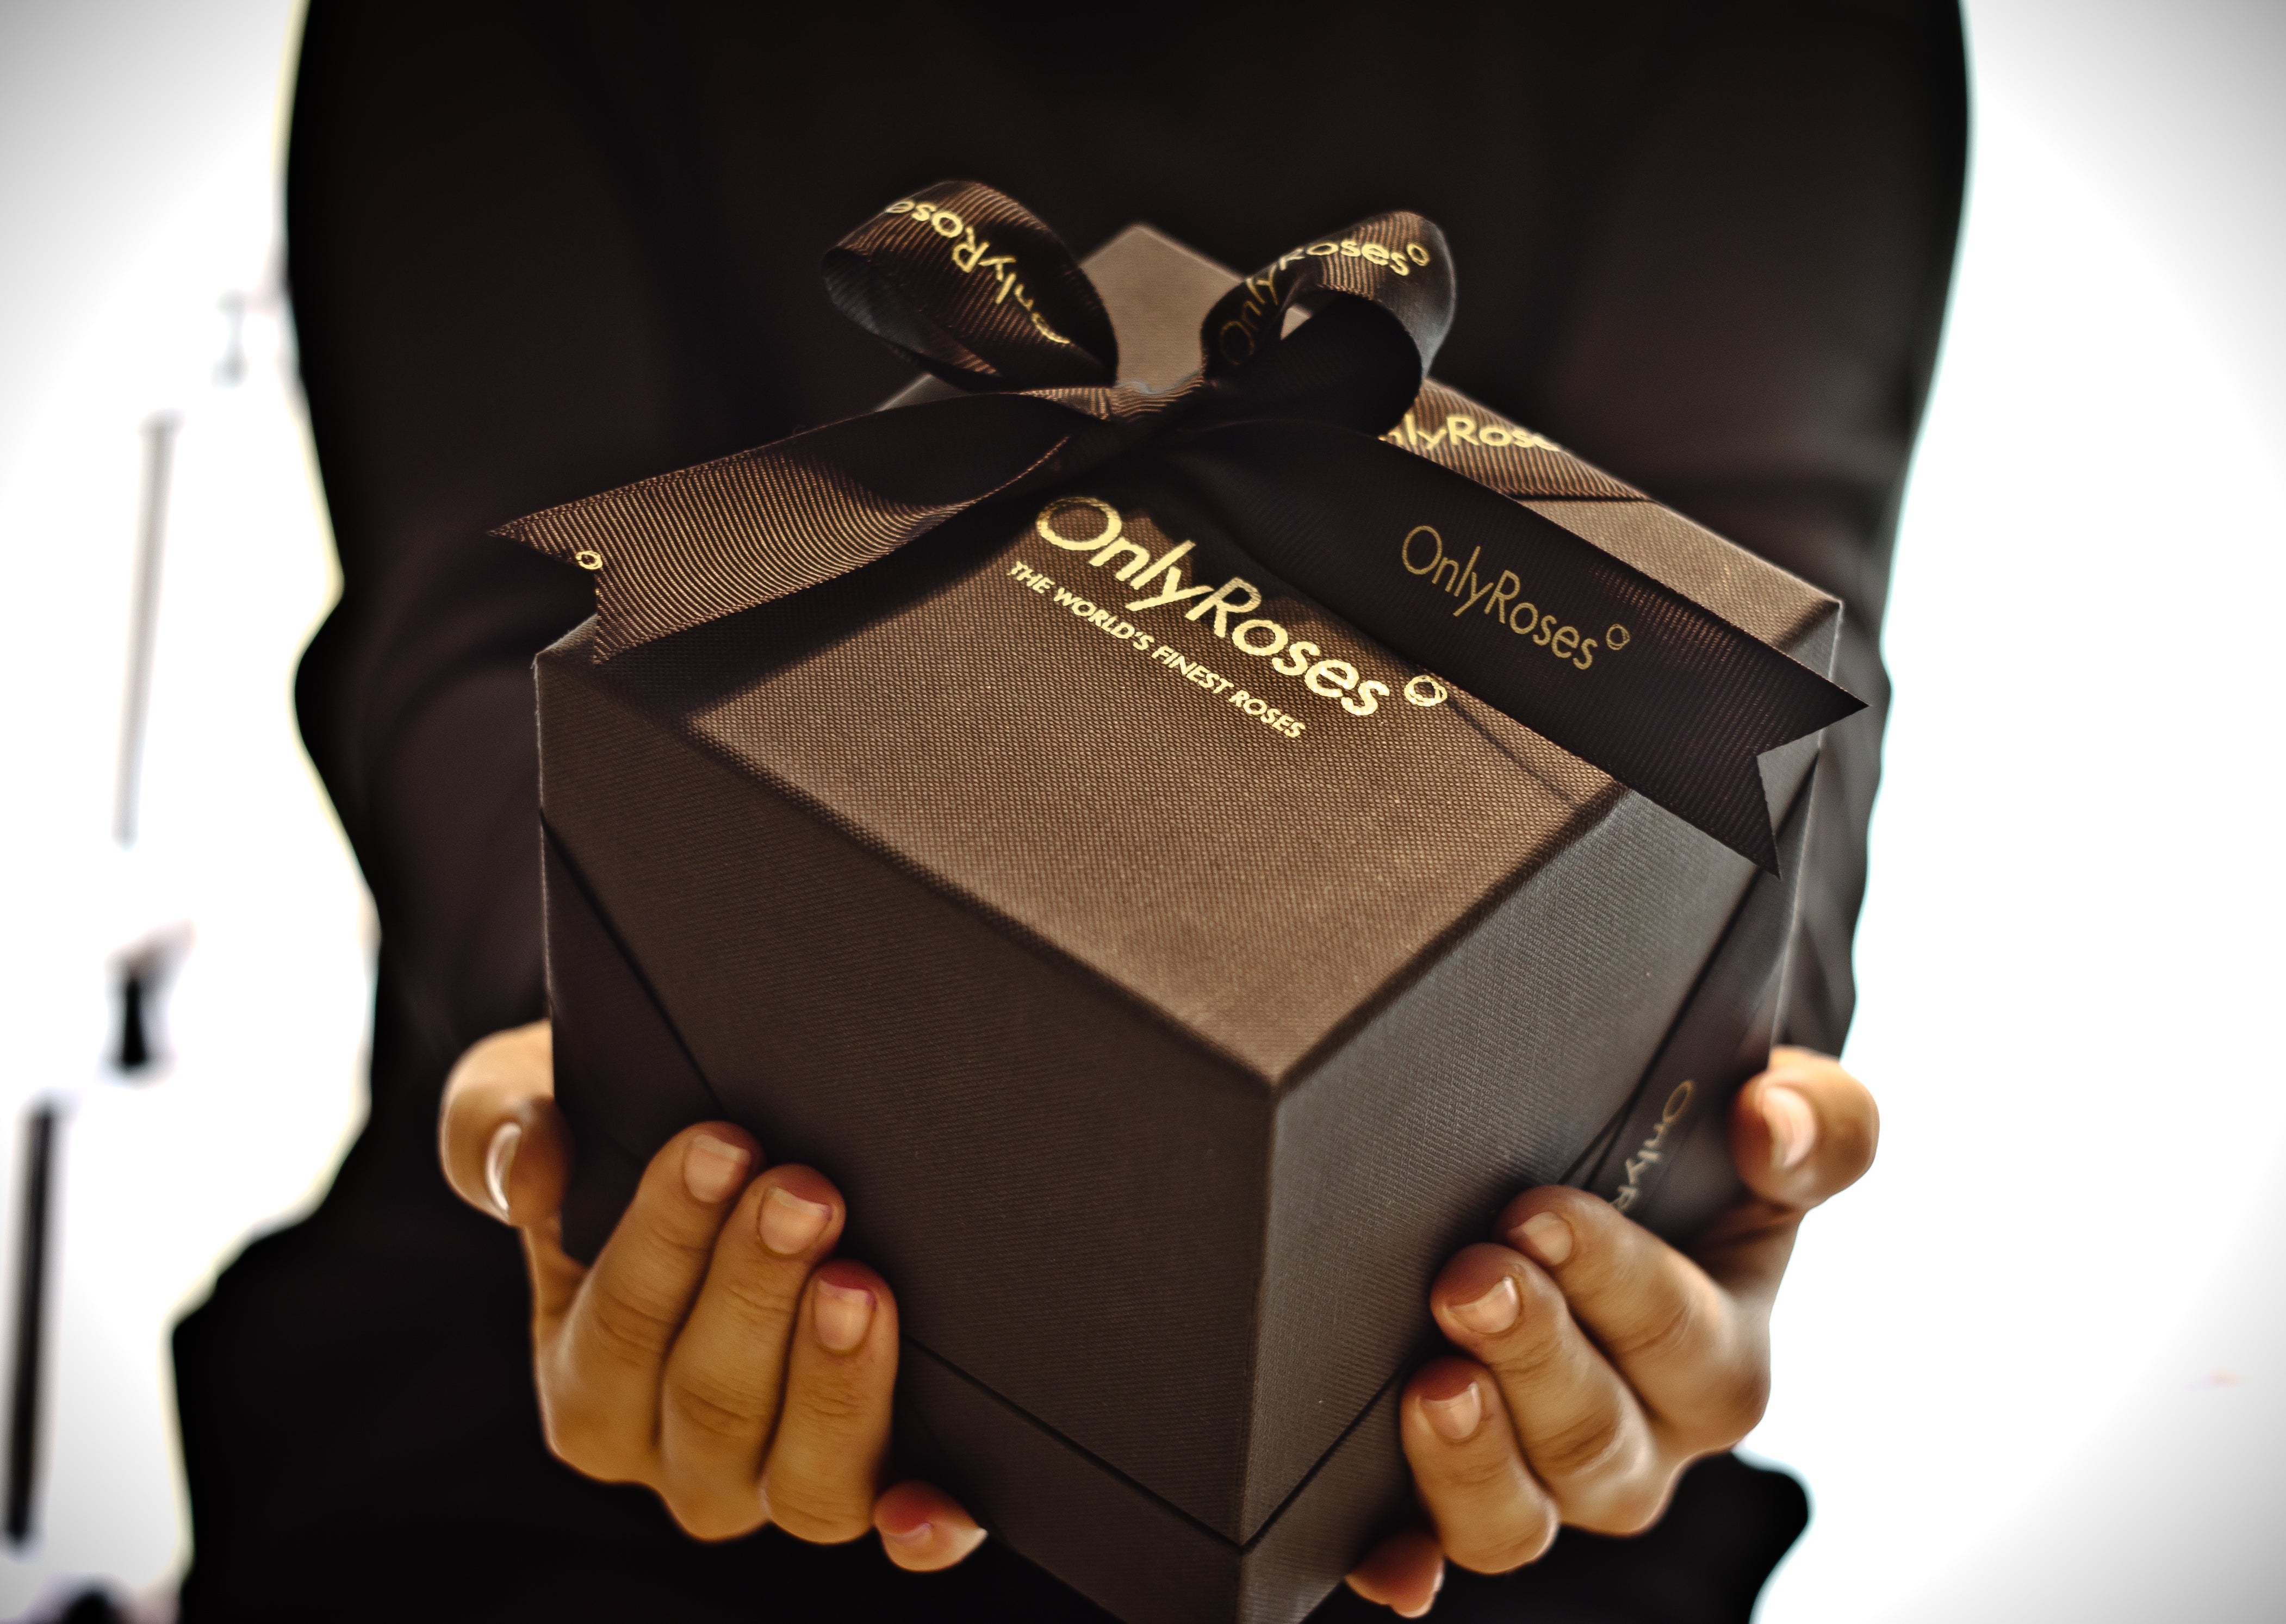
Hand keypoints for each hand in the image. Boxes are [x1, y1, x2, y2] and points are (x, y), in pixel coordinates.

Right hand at [437, 1020, 984, 1568]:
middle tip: (804, 1195)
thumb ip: (499, 1128)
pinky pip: (891, 1525)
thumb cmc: (617, 1133)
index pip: (616, 1329)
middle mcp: (675, 1453)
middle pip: (709, 1406)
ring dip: (831, 1388)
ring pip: (799, 1482)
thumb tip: (531, 1171)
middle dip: (756, 1291)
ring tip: (857, 1287)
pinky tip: (931, 1510)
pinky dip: (916, 1528)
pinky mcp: (870, 1480)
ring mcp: (774, 1478)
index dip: (667, 1239)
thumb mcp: (525, 1098)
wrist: (728, 1146)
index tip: (719, 1144)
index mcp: (589, 1386)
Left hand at [1346, 1048, 1878, 1615]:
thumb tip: (1772, 1123)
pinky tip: (1388, 1564)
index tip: (1538, 1211)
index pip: (1685, 1342)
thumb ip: (1814, 1122)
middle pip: (1596, 1437)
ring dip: (1475, 1462)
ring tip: (1433, 1388)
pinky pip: (1434, 1554)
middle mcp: (1637, 1440)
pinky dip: (1408, 1562)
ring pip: (1521, 1518)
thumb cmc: (1690, 1162)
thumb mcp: (1775, 1125)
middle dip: (1533, 1356)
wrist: (1601, 1188)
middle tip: (1469, 1281)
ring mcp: (1545, 1482)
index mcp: (1717, 1357)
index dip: (1615, 1280)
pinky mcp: (1458, 1499)